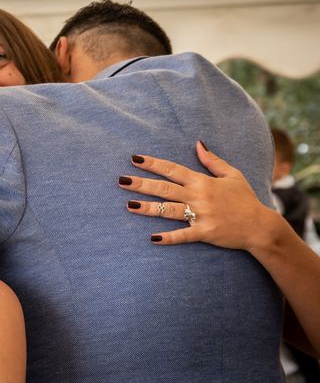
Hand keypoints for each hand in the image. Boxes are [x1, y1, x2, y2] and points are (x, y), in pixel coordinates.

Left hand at [118, 141, 281, 251]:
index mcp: (202, 181)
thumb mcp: (232, 175)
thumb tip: (197, 144)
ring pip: (168, 210)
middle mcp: (198, 196)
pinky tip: (152, 238)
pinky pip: (183, 235)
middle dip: (141, 183)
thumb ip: (212, 161)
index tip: (135, 159)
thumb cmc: (245, 199)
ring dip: (147, 208)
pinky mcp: (205, 233)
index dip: (153, 164)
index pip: (172, 169)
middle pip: (164, 188)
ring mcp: (201, 215)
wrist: (260, 226)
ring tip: (128, 205)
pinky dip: (169, 237)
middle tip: (121, 180)